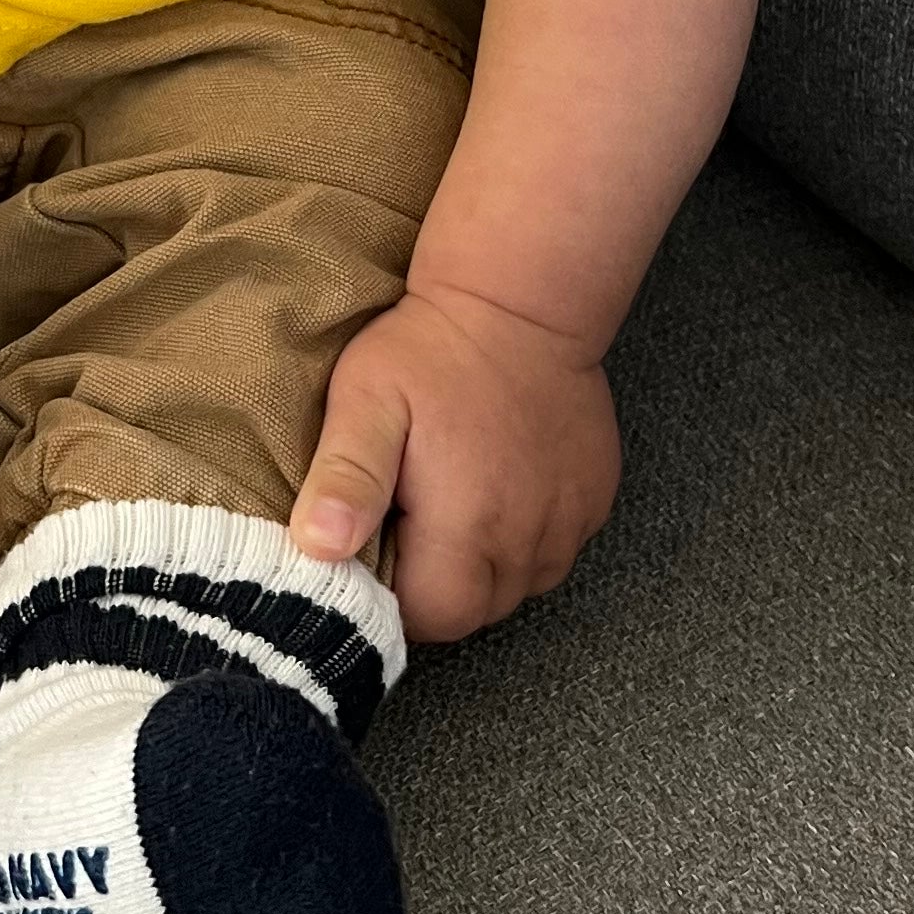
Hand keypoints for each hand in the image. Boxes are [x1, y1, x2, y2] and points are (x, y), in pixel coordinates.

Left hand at [291, 279, 621, 643]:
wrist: (521, 296)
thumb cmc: (433, 346)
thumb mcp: (367, 400)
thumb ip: (346, 478)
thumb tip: (319, 548)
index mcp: (469, 523)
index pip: (433, 617)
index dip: (396, 596)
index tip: (378, 548)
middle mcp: (530, 537)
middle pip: (476, 610)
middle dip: (437, 586)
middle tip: (408, 520)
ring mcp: (570, 520)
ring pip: (518, 586)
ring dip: (482, 567)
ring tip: (451, 503)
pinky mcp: (595, 498)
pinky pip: (553, 552)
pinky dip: (523, 539)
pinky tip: (496, 488)